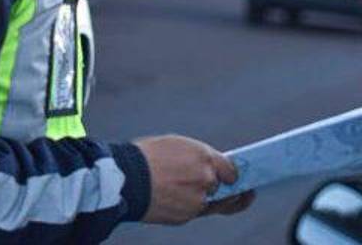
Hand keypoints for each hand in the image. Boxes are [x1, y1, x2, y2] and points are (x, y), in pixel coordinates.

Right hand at [134, 135, 248, 224]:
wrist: (126, 180)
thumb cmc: (147, 157)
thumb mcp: (177, 145)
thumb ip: (199, 157)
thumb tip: (212, 168)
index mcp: (205, 157)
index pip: (231, 170)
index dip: (232, 175)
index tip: (235, 180)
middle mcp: (207, 180)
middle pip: (221, 188)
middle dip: (216, 187)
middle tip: (218, 189)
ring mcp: (198, 200)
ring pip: (207, 202)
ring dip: (199, 198)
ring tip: (180, 190)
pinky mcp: (186, 216)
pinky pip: (193, 211)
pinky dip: (186, 206)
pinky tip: (172, 197)